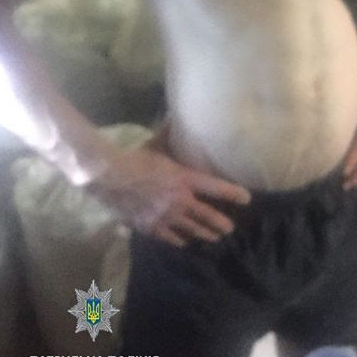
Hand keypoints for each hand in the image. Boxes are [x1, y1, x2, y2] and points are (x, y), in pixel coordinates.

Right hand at [88, 144, 251, 247]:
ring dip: (204, 234)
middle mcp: (179, 201)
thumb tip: (174, 114)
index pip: (215, 187)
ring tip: (215, 238)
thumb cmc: (134, 159)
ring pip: (190, 229)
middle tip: (231, 229)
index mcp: (184, 179)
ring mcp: (165, 217)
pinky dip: (179, 240)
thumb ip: (168, 133)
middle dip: (220, 223)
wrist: (110, 178)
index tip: (247, 198)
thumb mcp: (155, 144)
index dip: (233, 193)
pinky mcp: (150, 227)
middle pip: (206, 215)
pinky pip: (169, 237)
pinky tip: (184, 242)